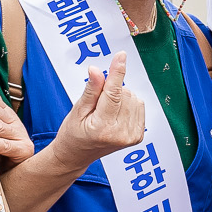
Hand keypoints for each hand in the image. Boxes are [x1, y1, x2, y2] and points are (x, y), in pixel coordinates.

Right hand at [49, 55, 145, 172]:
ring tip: (105, 111)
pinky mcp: (138, 136)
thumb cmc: (73, 134)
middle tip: (96, 105)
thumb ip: (91, 90)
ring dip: (120, 97)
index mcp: (103, 127)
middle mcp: (120, 133)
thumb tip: (96, 70)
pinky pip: (139, 106)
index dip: (117, 72)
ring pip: (133, 97)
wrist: (77, 155)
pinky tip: (115, 114)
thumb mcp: (77, 110)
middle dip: (111, 90)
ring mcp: (131, 136)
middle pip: (123, 93)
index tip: (120, 56)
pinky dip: (128, 104)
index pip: (113, 93)